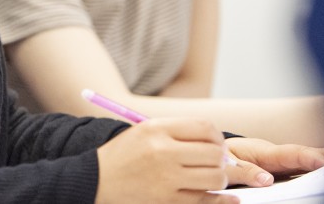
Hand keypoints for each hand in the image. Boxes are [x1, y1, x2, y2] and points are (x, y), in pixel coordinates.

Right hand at [95, 118, 239, 203]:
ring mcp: (166, 179)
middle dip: (222, 158)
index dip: (216, 136)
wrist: (95, 180)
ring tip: (211, 177)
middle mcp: (162, 152)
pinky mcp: (167, 201)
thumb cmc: (123, 155)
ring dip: (220, 178)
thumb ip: (176, 132)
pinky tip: (228, 197)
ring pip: (216, 178)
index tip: (215, 144)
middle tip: (217, 162)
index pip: (204, 128)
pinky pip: (206, 200)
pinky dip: (221, 199)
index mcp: (156, 129)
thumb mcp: (143, 132)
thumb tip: (217, 143)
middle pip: (214, 153)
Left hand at [224, 137, 323, 186]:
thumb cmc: (221, 155)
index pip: (291, 154)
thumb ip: (244, 170)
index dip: (309, 158)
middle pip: (308, 154)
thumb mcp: (226, 161)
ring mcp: (283, 160)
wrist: (214, 149)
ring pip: (310, 159)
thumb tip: (266, 181)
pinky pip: (305, 166)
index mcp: (264, 152)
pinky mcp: (284, 166)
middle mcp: (278, 154)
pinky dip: (322, 165)